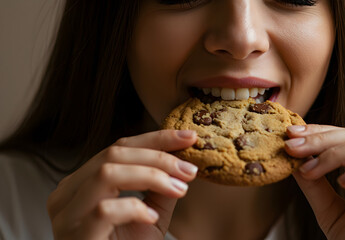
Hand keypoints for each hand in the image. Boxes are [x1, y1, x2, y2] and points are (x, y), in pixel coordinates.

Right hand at [47, 130, 197, 239]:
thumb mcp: (150, 215)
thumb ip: (161, 189)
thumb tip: (183, 163)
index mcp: (83, 183)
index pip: (119, 148)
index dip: (156, 139)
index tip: (189, 138)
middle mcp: (68, 193)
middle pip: (113, 155)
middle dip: (158, 157)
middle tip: (189, 170)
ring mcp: (67, 214)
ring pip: (107, 173)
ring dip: (151, 176)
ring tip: (179, 190)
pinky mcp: (75, 235)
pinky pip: (105, 210)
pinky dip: (134, 208)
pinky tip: (151, 217)